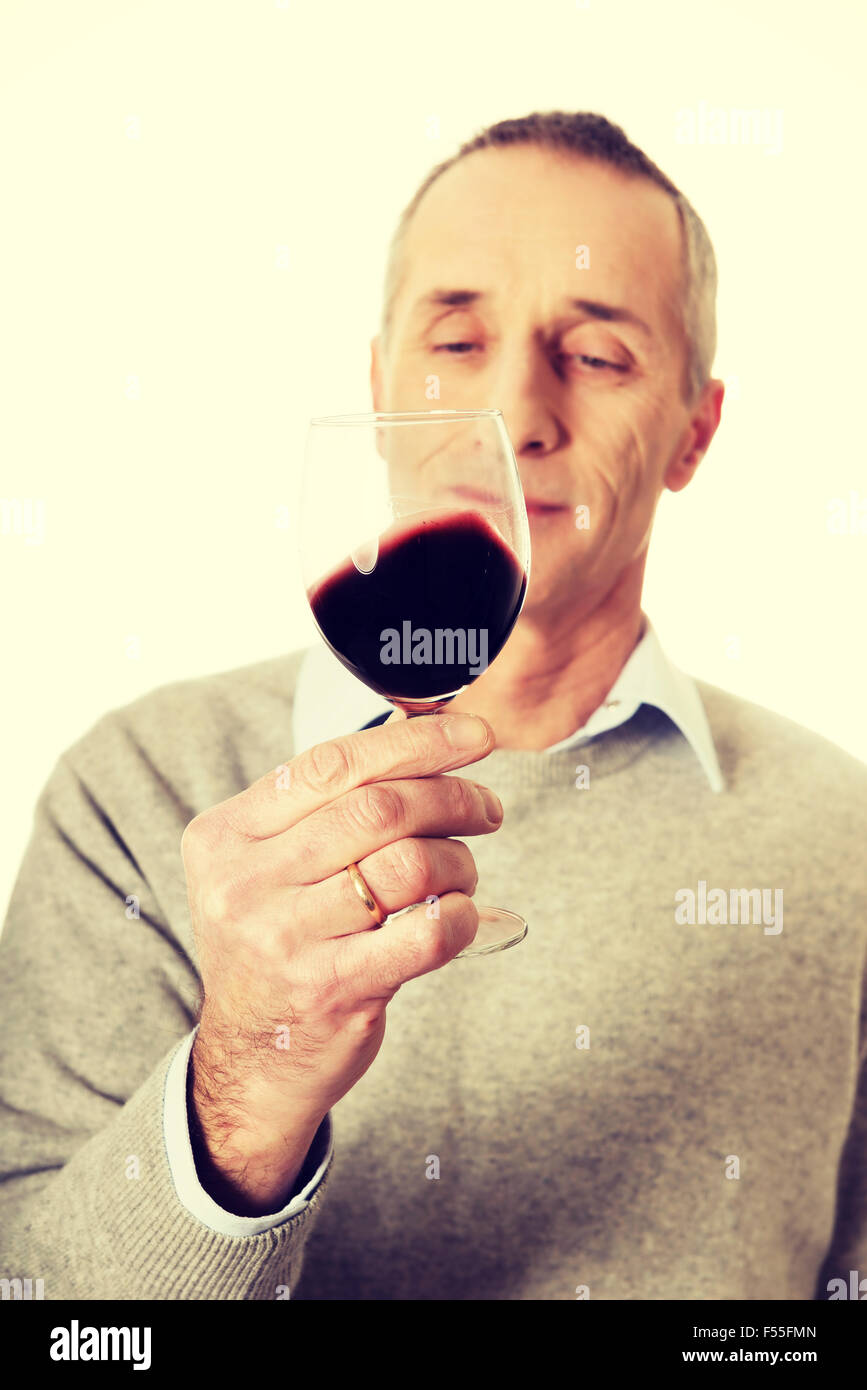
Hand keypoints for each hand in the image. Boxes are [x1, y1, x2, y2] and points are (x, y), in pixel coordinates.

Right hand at [181, 709, 500, 1212]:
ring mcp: (286, 939)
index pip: (333, 764)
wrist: (252, 1061)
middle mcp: (247, 883)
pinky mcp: (331, 990)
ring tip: (463, 875)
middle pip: (377, 808)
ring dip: (459, 862)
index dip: (416, 741)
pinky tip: (465, 917)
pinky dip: (465, 916)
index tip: (475, 736)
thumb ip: (325, 807)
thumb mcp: (266, 867)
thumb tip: (426, 738)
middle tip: (486, 809)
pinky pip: (428, 932)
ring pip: (409, 864)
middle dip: (451, 797)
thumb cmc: (278, 944)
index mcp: (228, 835)